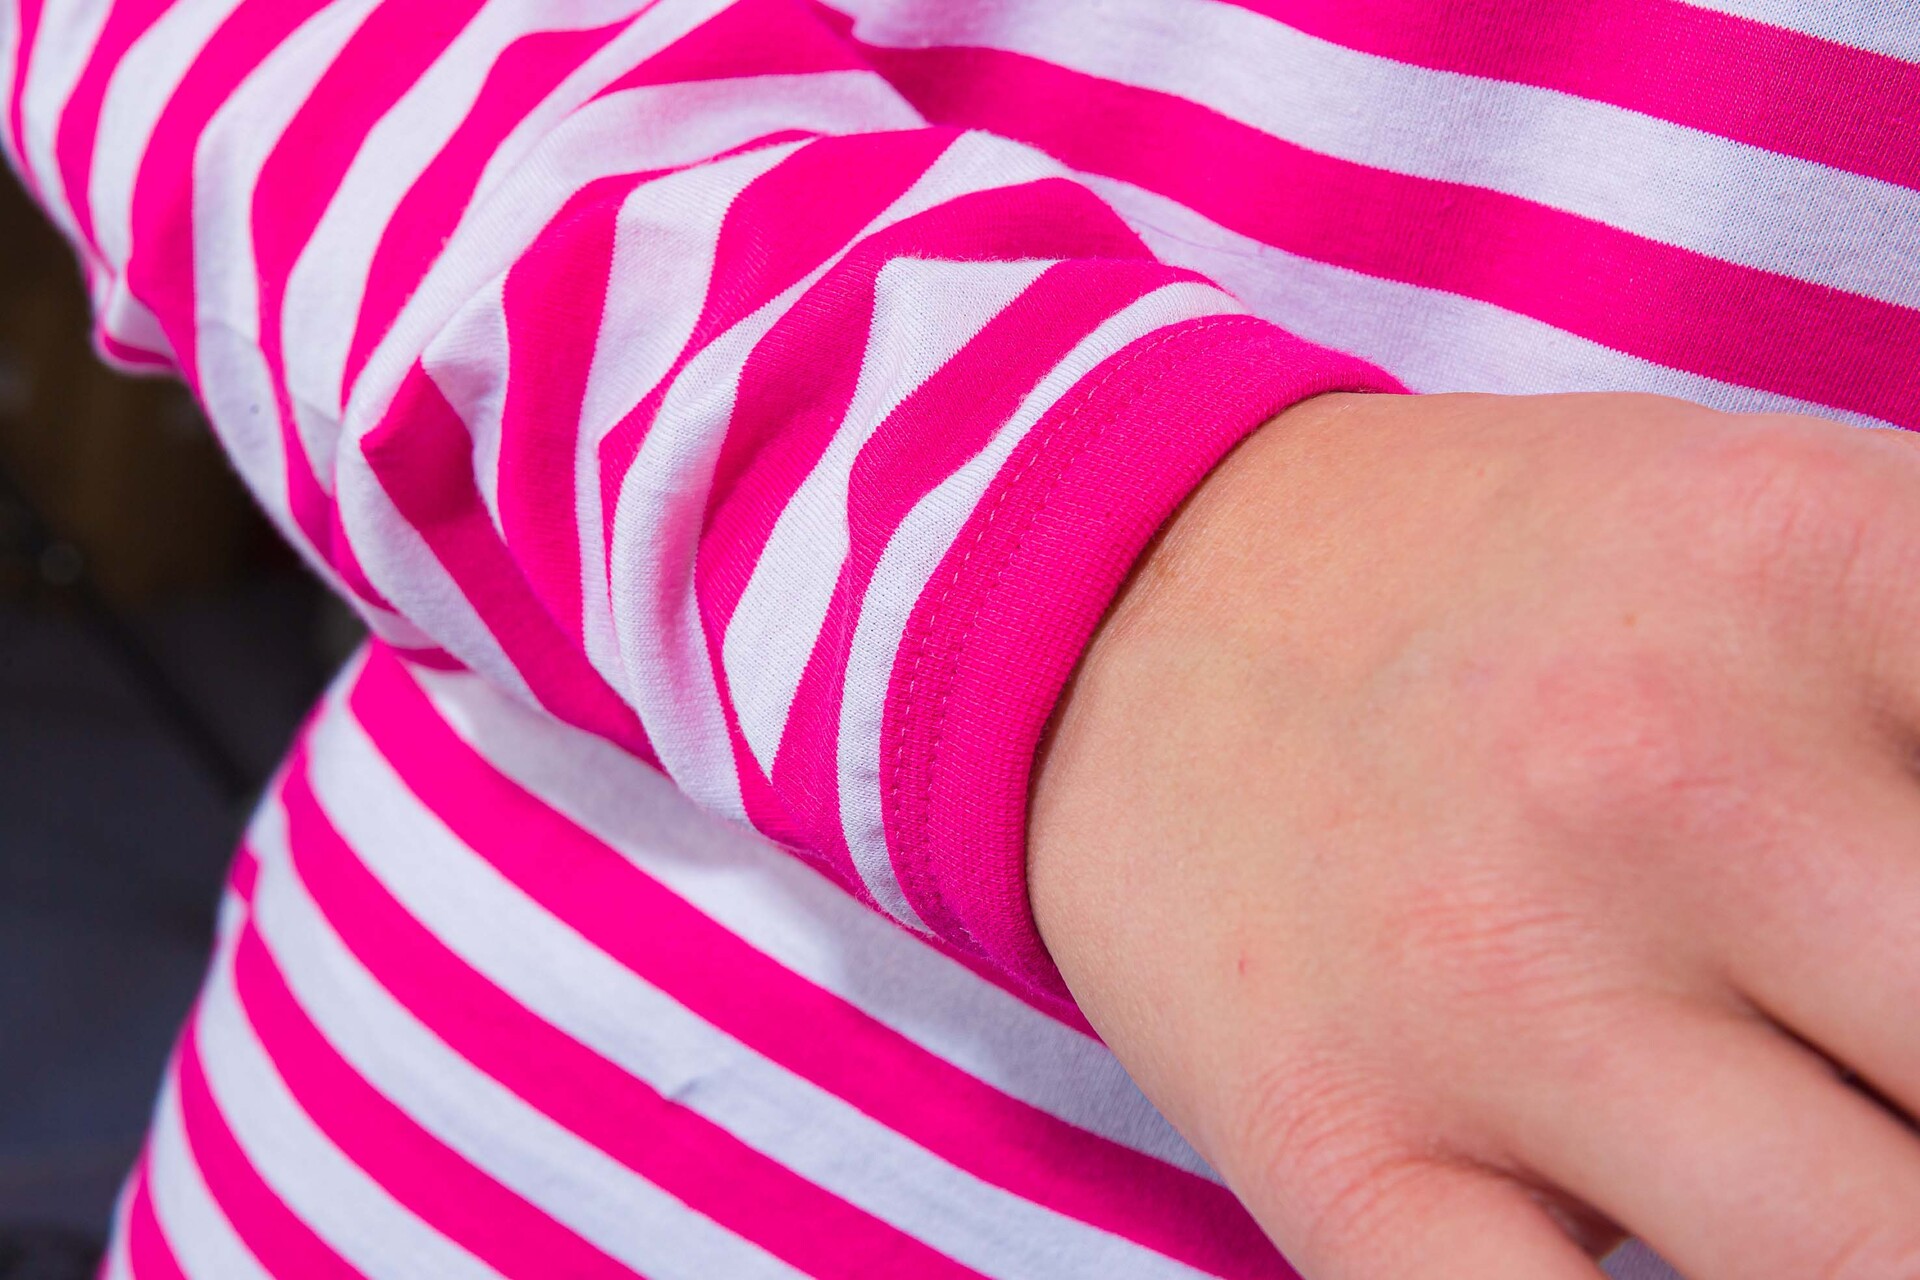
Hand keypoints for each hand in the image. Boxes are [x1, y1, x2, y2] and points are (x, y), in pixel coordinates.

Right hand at [1029, 391, 1919, 1278]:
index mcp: (1818, 574)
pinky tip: (1697, 1266)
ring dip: (1892, 1227)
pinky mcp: (1340, 1142)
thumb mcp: (1789, 521)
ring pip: (1865, 1265)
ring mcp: (1497, 987)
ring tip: (1857, 1170)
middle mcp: (1670, 782)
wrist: (1128, 599)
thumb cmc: (1499, 577)